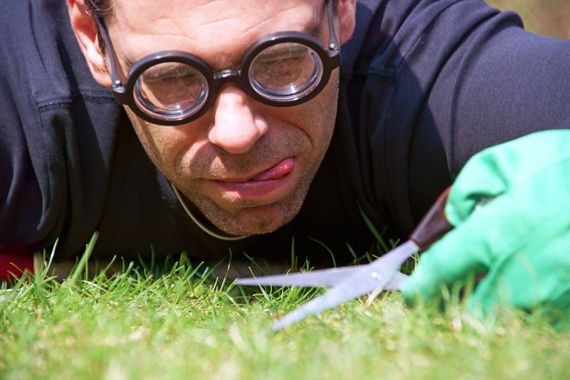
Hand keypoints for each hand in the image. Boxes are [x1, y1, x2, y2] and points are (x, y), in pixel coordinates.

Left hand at [402, 130, 569, 320]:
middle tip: (456, 280)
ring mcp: (549, 297)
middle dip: (454, 297)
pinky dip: (522, 302)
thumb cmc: (566, 166)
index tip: (412, 291)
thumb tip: (453, 216)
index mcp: (494, 237)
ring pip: (499, 315)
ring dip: (488, 299)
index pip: (439, 272)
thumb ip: (466, 189)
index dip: (420, 285)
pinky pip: (533, 317)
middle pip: (465, 306)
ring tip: (498, 269)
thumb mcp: (506, 161)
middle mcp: (518, 275)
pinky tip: (529, 274)